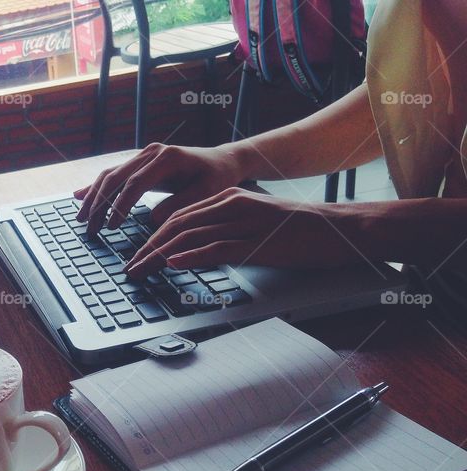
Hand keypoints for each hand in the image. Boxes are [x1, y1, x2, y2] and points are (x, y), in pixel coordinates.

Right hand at [74, 143, 248, 235]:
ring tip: (82, 220)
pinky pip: (113, 174)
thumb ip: (180, 204)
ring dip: (93, 198)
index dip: (120, 205)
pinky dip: (96, 187)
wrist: (220, 161)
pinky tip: (79, 196)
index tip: (112, 227)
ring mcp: (143, 155)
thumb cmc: (216, 178)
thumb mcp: (206, 193)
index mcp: (167, 158)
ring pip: (110, 175)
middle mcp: (151, 153)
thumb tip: (153, 220)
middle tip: (90, 229)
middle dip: (99, 204)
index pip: (135, 183)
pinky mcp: (139, 162)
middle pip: (115, 178)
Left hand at [124, 188, 372, 276]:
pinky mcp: (258, 241)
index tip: (136, 255)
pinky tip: (174, 264)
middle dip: (148, 248)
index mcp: (228, 199)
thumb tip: (191, 252)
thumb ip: (224, 233)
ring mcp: (244, 222)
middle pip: (177, 225)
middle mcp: (232, 205)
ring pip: (191, 235)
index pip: (179, 216)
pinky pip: (218, 247)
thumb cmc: (299, 231)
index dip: (152, 237)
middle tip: (130, 268)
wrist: (340, 228)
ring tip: (141, 271)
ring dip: (160, 256)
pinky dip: (192, 255)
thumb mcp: (254, 226)